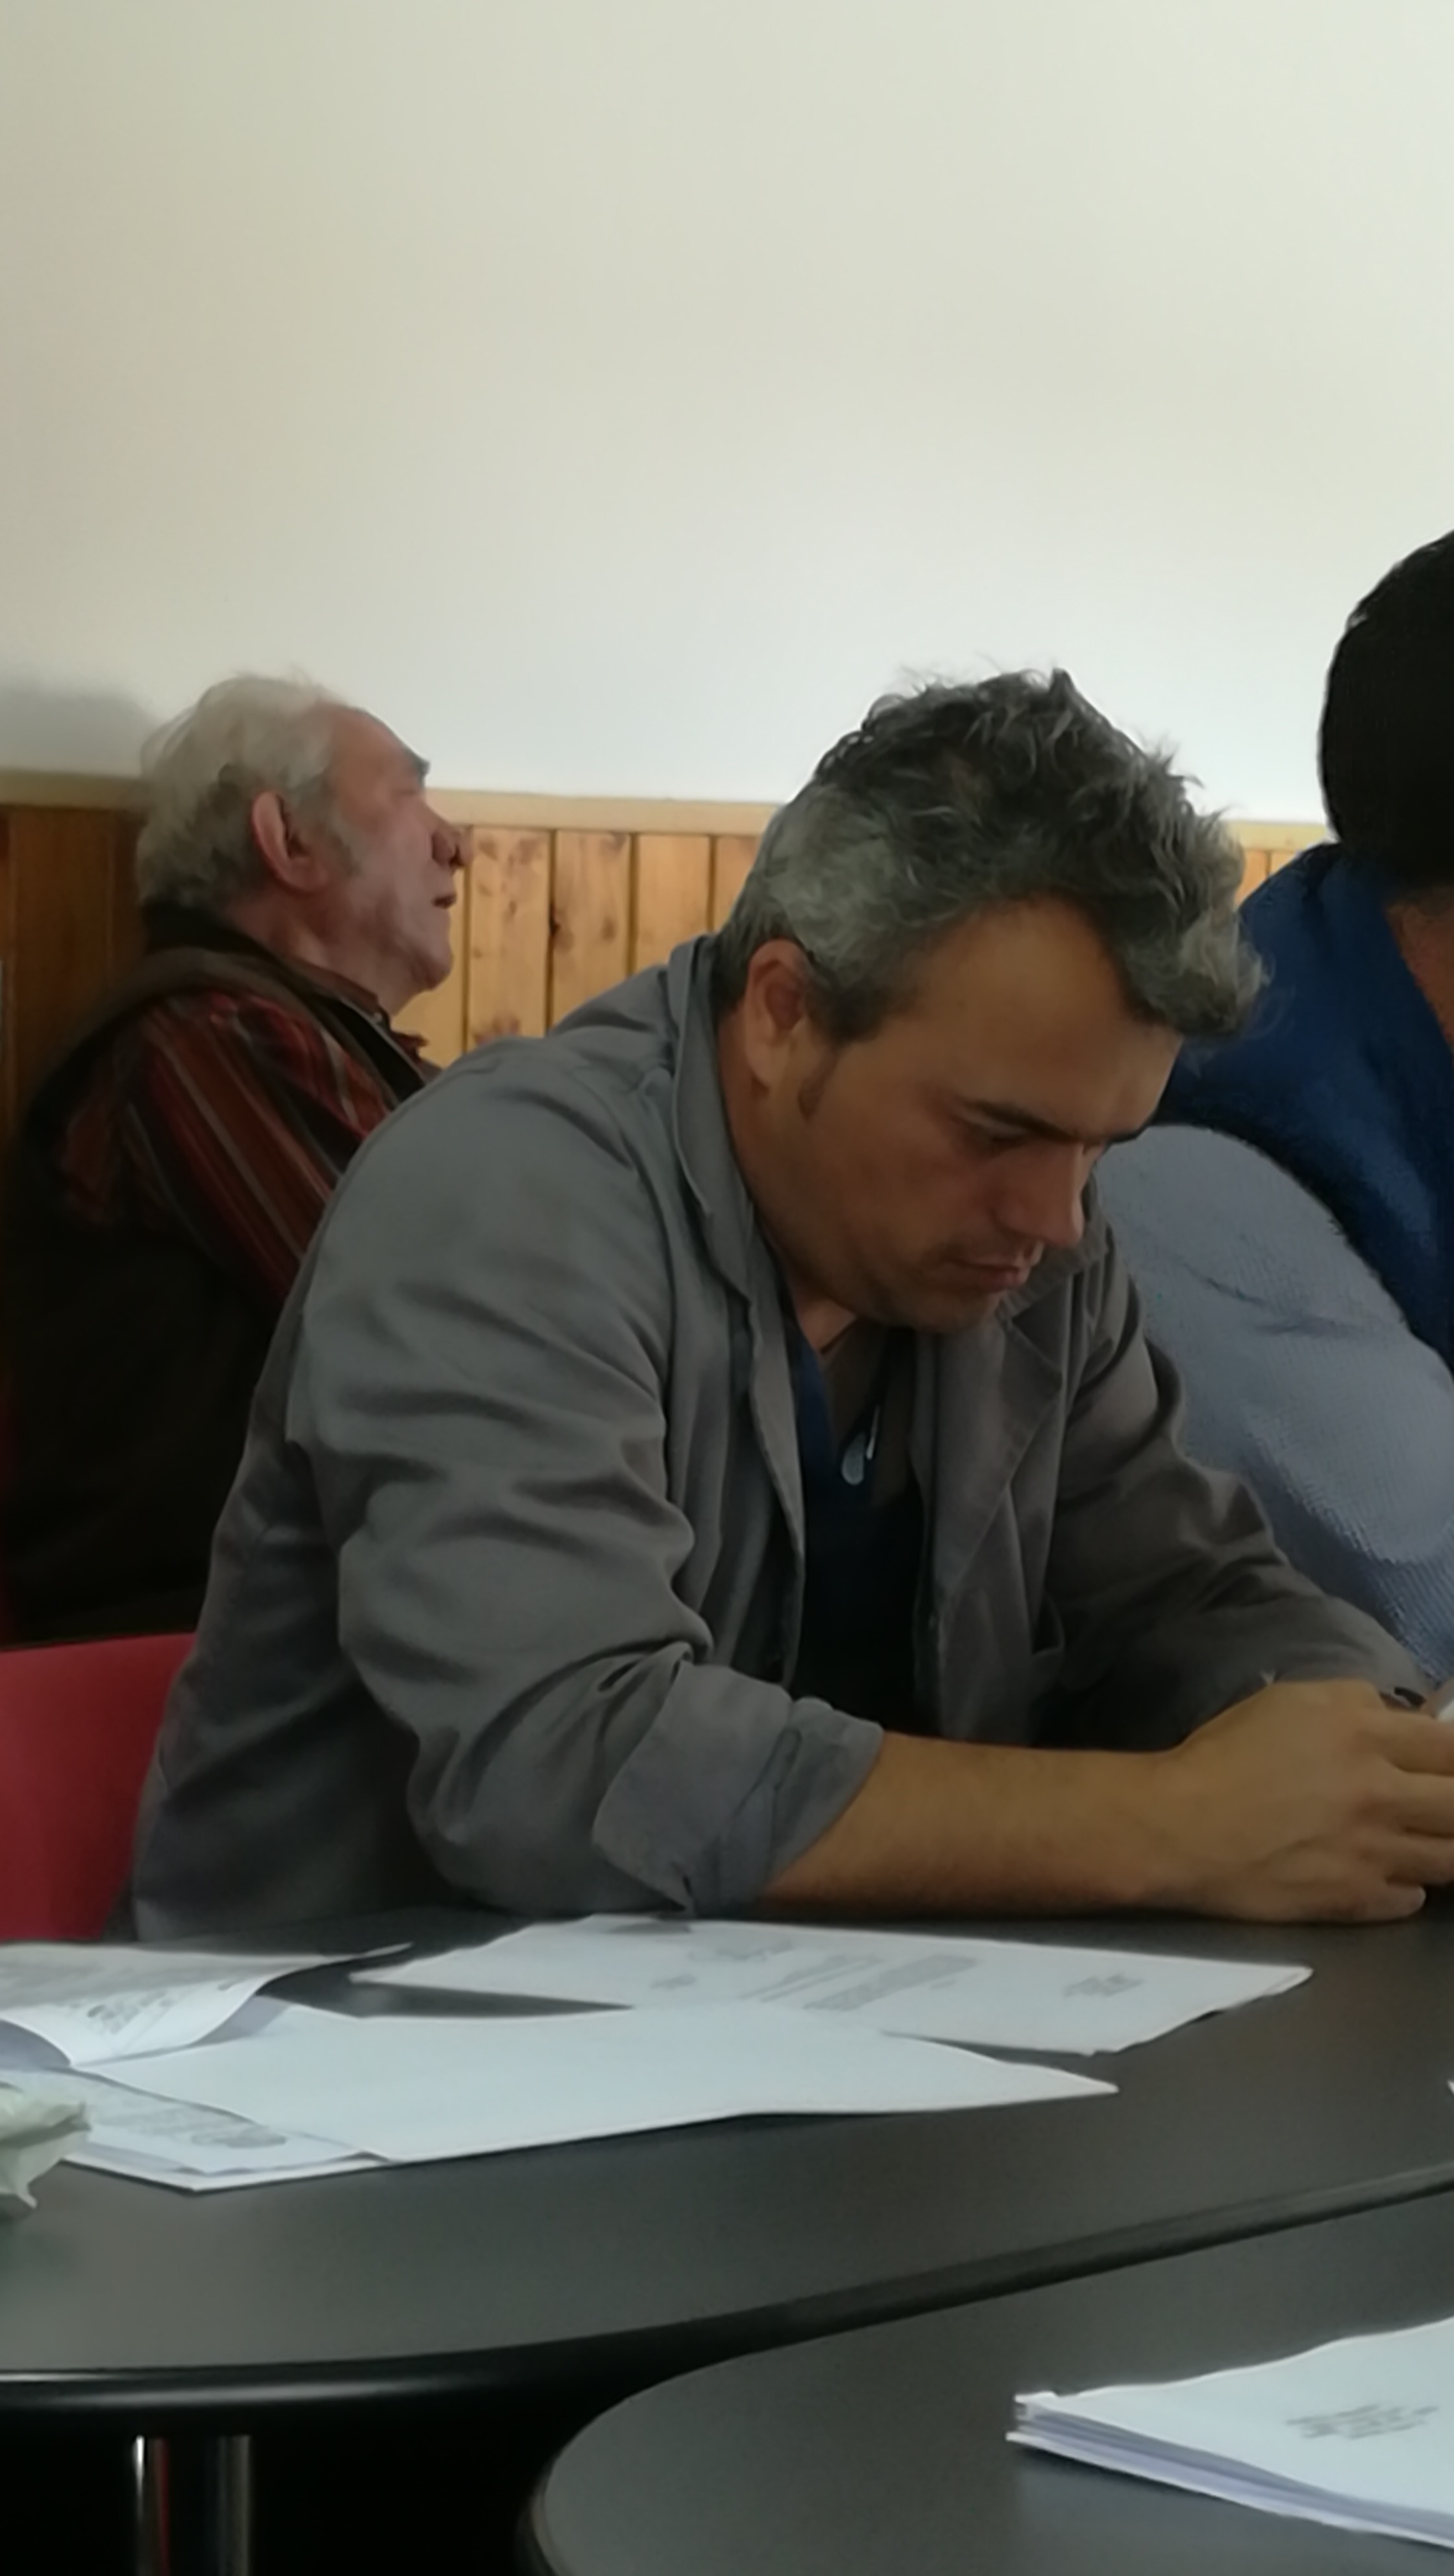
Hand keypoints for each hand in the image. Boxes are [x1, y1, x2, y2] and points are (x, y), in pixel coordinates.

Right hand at [1150, 1680, 1453, 1922]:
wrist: (1178, 1829)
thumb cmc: (1223, 1756)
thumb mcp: (1286, 1701)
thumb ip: (1351, 1701)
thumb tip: (1398, 1717)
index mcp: (1363, 1736)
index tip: (1450, 1762)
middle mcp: (1380, 1796)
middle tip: (1441, 1802)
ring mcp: (1372, 1854)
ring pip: (1453, 1858)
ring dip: (1445, 1845)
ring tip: (1426, 1837)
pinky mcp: (1355, 1901)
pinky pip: (1412, 1899)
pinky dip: (1408, 1887)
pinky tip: (1389, 1873)